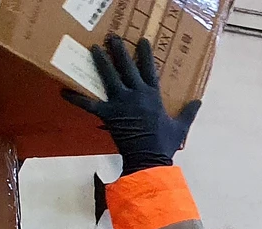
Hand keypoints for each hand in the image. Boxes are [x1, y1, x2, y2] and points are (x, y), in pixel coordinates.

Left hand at [61, 34, 202, 175]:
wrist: (149, 158)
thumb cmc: (165, 143)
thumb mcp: (181, 126)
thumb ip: (188, 112)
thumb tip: (198, 101)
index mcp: (153, 95)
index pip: (149, 69)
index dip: (146, 54)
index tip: (142, 40)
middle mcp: (136, 94)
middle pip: (126, 67)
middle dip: (119, 50)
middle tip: (113, 38)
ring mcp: (120, 102)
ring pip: (108, 76)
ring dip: (101, 62)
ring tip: (94, 49)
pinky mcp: (108, 113)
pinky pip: (89, 104)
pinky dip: (76, 98)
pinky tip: (63, 91)